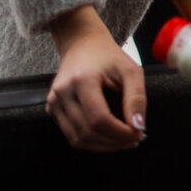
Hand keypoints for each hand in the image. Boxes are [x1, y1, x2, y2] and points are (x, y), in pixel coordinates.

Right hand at [46, 5, 146, 152]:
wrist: (83, 44)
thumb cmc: (108, 56)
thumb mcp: (130, 70)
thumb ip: (137, 97)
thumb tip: (139, 126)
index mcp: (82, 80)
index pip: (99, 119)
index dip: (119, 133)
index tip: (138, 134)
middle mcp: (62, 93)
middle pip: (88, 132)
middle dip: (114, 142)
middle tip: (135, 139)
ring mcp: (54, 102)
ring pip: (77, 139)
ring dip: (103, 146)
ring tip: (124, 140)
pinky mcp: (52, 109)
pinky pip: (70, 135)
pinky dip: (91, 141)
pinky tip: (108, 136)